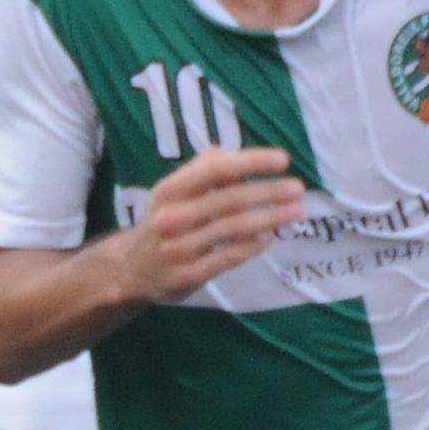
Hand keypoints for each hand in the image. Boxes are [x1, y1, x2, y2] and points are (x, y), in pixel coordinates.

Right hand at [120, 146, 305, 302]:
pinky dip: (250, 246)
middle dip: (268, 192)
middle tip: (298, 188)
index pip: (214, 170)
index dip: (250, 162)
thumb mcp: (173, 194)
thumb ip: (200, 172)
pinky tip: (269, 236)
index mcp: (169, 191)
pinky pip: (225, 258)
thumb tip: (229, 154)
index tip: (282, 159)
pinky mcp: (186, 275)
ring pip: (231, 229)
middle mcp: (171, 217)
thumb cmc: (163, 224)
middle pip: (228, 199)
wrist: (130, 271)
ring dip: (268, 218)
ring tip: (295, 210)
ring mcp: (178, 248)